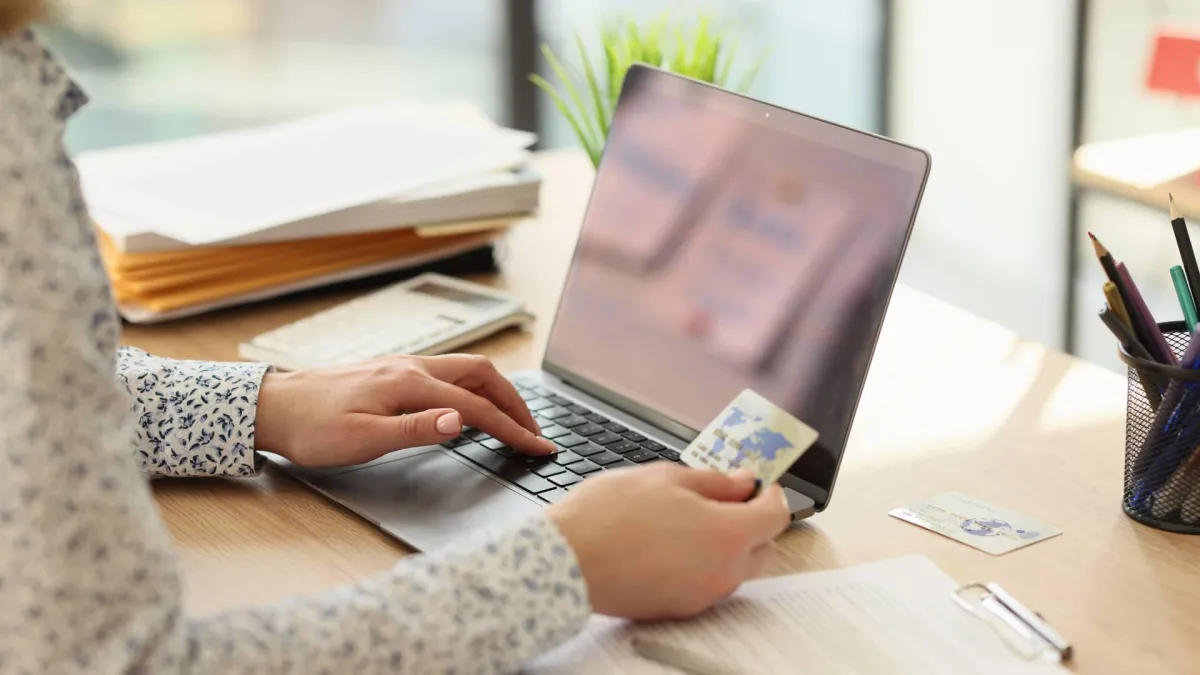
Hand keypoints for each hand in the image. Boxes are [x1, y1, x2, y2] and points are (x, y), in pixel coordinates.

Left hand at [254, 354, 555, 466]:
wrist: (274, 407)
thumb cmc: (312, 428)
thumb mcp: (361, 440)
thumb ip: (414, 429)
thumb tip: (460, 421)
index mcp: (409, 384)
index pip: (476, 407)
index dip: (512, 429)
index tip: (538, 447)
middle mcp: (413, 367)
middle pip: (483, 375)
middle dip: (516, 403)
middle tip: (536, 432)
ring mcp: (404, 366)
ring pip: (468, 369)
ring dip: (498, 392)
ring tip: (515, 419)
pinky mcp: (395, 372)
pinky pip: (450, 373)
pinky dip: (476, 387)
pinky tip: (474, 405)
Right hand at [547, 464, 790, 619]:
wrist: (566, 561)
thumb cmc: (609, 516)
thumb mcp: (666, 478)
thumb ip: (714, 482)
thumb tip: (742, 483)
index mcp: (727, 534)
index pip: (775, 516)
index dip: (771, 495)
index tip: (760, 485)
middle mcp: (722, 571)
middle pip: (763, 549)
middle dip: (753, 523)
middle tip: (725, 500)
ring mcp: (702, 595)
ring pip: (734, 569)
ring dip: (726, 546)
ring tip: (688, 521)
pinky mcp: (679, 609)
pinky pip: (706, 585)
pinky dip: (701, 565)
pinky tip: (670, 545)